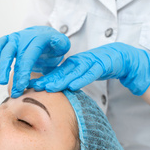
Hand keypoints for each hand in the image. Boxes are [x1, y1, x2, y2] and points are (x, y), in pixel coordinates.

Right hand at [0, 26, 70, 97]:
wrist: (46, 37)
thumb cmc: (53, 45)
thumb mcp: (62, 45)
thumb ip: (60, 44)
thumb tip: (55, 42)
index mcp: (38, 38)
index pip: (28, 55)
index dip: (24, 71)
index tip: (22, 85)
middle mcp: (25, 36)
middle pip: (14, 54)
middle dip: (13, 74)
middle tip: (15, 90)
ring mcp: (15, 37)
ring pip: (4, 50)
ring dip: (2, 67)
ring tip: (2, 81)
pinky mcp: (8, 39)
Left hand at [29, 42, 149, 95]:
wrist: (121, 57)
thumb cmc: (99, 66)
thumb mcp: (82, 74)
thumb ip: (69, 80)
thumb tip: (53, 91)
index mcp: (72, 65)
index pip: (55, 73)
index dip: (43, 79)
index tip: (29, 86)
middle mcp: (78, 62)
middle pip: (60, 72)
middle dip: (47, 79)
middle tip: (34, 87)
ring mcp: (89, 63)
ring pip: (73, 72)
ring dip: (61, 80)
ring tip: (50, 87)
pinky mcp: (101, 65)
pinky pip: (90, 73)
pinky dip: (82, 79)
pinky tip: (73, 85)